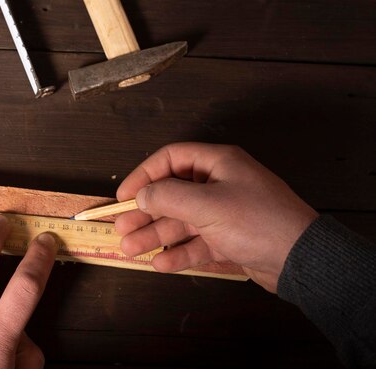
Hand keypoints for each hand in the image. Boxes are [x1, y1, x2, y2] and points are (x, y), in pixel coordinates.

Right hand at [116, 142, 317, 291]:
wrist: (301, 259)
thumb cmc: (255, 221)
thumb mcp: (207, 205)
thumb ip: (168, 197)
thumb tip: (141, 194)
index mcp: (217, 164)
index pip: (170, 159)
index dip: (143, 175)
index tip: (123, 195)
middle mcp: (219, 184)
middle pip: (172, 194)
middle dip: (145, 212)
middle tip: (121, 229)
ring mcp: (224, 213)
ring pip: (182, 221)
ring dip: (156, 235)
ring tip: (131, 249)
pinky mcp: (230, 238)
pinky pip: (197, 242)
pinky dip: (179, 252)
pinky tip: (162, 264)